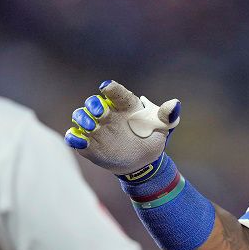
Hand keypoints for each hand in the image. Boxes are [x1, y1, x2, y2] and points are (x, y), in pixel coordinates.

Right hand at [65, 80, 179, 178]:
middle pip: (93, 102)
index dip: (110, 88)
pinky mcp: (88, 143)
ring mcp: (96, 128)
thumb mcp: (163, 128)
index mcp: (125, 105)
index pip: (116, 92)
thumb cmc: (152, 139)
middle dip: (93, 104)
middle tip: (100, 112)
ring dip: (82, 119)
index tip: (106, 87)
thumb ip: (168, 116)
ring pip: (80, 116)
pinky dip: (73, 138)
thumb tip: (175, 104)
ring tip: (92, 126)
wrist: (142, 162)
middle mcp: (108, 113)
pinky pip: (75, 138)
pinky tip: (79, 141)